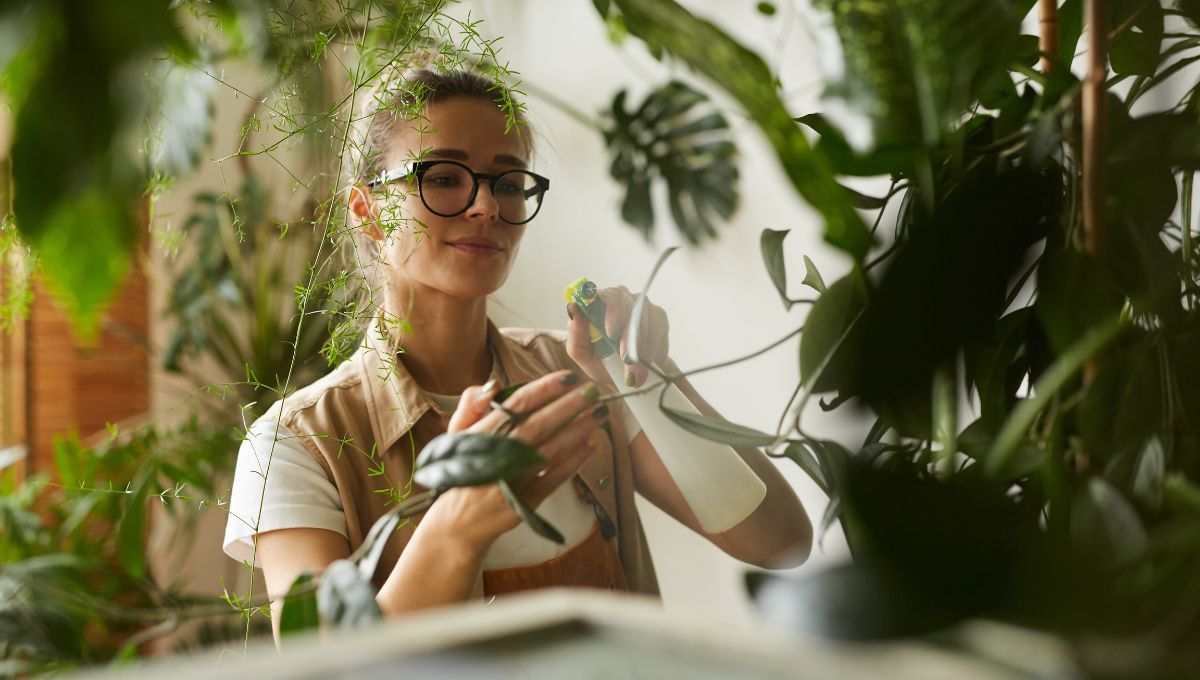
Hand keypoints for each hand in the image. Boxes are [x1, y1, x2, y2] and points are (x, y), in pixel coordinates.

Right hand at [423, 371, 609, 550]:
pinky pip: (553, 479)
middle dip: (568, 405)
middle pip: (538, 424)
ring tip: (598, 414)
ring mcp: (512, 480)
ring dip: (577, 430)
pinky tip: (591, 445)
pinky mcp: (524, 502)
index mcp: (481, 433)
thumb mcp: (455, 433)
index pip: (517, 404)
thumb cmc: (459, 470)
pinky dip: (573, 462)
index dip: (545, 388)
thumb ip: (472, 403)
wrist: (457, 522)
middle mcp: (497, 455)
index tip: (568, 377)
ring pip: (550, 450)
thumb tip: (495, 384)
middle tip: (593, 391)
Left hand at [565, 285, 669, 388]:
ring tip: (636, 372)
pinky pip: (659, 327)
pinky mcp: (658, 315)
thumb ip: (575, 333)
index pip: (605, 296)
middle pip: (627, 306)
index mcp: (597, 302)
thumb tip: (573, 308)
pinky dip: (653, 348)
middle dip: (628, 336)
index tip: (612, 334)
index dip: (611, 312)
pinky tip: (648, 362)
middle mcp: (619, 297)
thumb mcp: (582, 353)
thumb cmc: (599, 361)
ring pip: (645, 319)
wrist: (625, 376)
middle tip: (626, 360)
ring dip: (641, 348)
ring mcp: (640, 303)